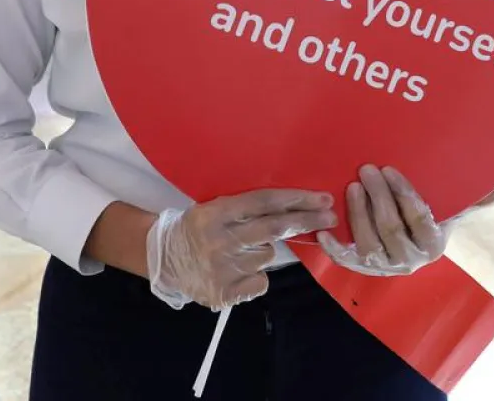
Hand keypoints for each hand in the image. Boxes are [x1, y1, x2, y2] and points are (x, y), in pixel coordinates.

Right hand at [148, 189, 335, 310]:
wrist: (163, 260)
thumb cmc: (196, 229)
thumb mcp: (213, 209)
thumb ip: (246, 210)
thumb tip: (294, 208)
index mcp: (215, 212)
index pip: (264, 202)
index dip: (296, 199)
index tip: (322, 199)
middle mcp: (219, 239)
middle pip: (274, 228)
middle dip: (306, 221)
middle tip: (330, 217)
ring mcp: (222, 268)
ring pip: (267, 256)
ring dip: (264, 251)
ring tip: (239, 250)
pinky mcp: (224, 293)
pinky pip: (260, 281)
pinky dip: (255, 276)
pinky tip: (236, 271)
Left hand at [317, 166, 493, 276]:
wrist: (410, 243)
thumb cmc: (433, 216)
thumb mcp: (453, 206)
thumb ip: (477, 196)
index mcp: (434, 245)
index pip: (419, 219)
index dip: (404, 195)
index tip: (390, 169)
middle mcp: (410, 261)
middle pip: (391, 230)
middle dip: (378, 198)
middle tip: (366, 169)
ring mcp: (384, 267)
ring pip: (368, 244)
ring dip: (357, 214)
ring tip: (351, 186)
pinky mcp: (361, 268)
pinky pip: (346, 260)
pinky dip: (334, 247)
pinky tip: (324, 229)